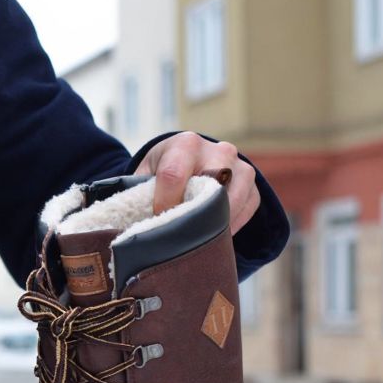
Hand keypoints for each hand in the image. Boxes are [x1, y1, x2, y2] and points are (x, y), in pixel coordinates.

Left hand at [134, 132, 259, 234]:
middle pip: (210, 186)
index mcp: (186, 144)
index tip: (157, 221)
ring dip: (213, 224)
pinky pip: (246, 211)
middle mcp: (219, 151)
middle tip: (179, 234)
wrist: (191, 159)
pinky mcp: (253, 186)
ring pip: (233, 201)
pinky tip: (212, 235)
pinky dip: (230, 227)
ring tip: (195, 239)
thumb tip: (129, 220)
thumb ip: (140, 191)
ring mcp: (241, 168)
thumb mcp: (147, 172)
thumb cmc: (164, 168)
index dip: (163, 203)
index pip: (173, 175)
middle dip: (192, 214)